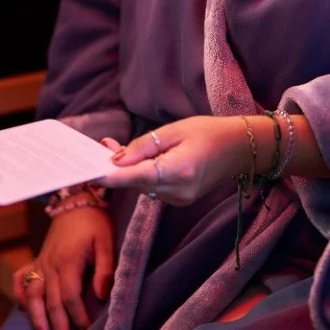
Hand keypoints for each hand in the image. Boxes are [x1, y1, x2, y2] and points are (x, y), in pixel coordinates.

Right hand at [12, 204, 114, 329]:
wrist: (77, 201)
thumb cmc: (95, 223)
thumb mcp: (107, 242)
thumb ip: (105, 269)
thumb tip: (102, 296)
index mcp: (69, 261)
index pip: (70, 296)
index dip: (77, 316)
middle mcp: (50, 264)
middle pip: (51, 301)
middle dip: (57, 326)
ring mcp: (41, 262)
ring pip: (32, 294)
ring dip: (36, 316)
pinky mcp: (37, 260)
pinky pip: (21, 279)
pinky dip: (20, 295)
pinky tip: (24, 309)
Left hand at [103, 117, 250, 205]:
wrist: (239, 149)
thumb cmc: (209, 132)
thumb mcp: (175, 130)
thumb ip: (144, 146)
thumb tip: (116, 159)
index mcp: (179, 170)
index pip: (137, 177)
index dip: (112, 176)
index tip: (90, 174)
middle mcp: (179, 191)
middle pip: (137, 183)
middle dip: (119, 167)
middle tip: (104, 146)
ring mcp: (180, 199)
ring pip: (143, 187)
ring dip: (130, 170)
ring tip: (119, 148)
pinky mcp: (180, 200)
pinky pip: (154, 188)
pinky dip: (144, 175)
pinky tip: (142, 160)